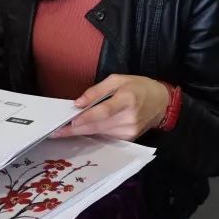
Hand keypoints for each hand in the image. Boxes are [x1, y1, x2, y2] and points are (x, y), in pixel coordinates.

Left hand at [52, 75, 169, 140]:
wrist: (162, 102)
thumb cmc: (138, 87)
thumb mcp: (118, 80)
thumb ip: (97, 91)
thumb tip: (79, 103)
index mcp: (127, 99)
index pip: (103, 111)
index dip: (86, 117)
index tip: (70, 122)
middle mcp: (129, 118)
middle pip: (98, 126)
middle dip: (76, 130)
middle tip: (56, 132)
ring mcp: (130, 131)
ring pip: (100, 133)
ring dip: (82, 132)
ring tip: (63, 132)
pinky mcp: (129, 138)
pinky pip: (106, 136)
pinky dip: (93, 133)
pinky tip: (81, 131)